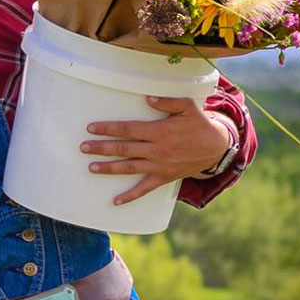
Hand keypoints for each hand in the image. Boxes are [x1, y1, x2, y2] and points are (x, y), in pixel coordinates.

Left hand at [81, 96, 234, 205]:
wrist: (216, 148)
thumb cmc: (199, 124)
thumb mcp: (187, 107)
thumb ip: (167, 102)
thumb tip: (147, 98)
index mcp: (159, 132)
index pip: (128, 130)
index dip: (108, 129)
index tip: (91, 129)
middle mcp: (157, 150)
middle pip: (124, 149)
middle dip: (101, 148)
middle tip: (83, 147)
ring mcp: (159, 166)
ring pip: (129, 168)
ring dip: (109, 168)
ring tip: (91, 167)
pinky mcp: (164, 177)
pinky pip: (145, 189)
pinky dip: (130, 196)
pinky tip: (115, 201)